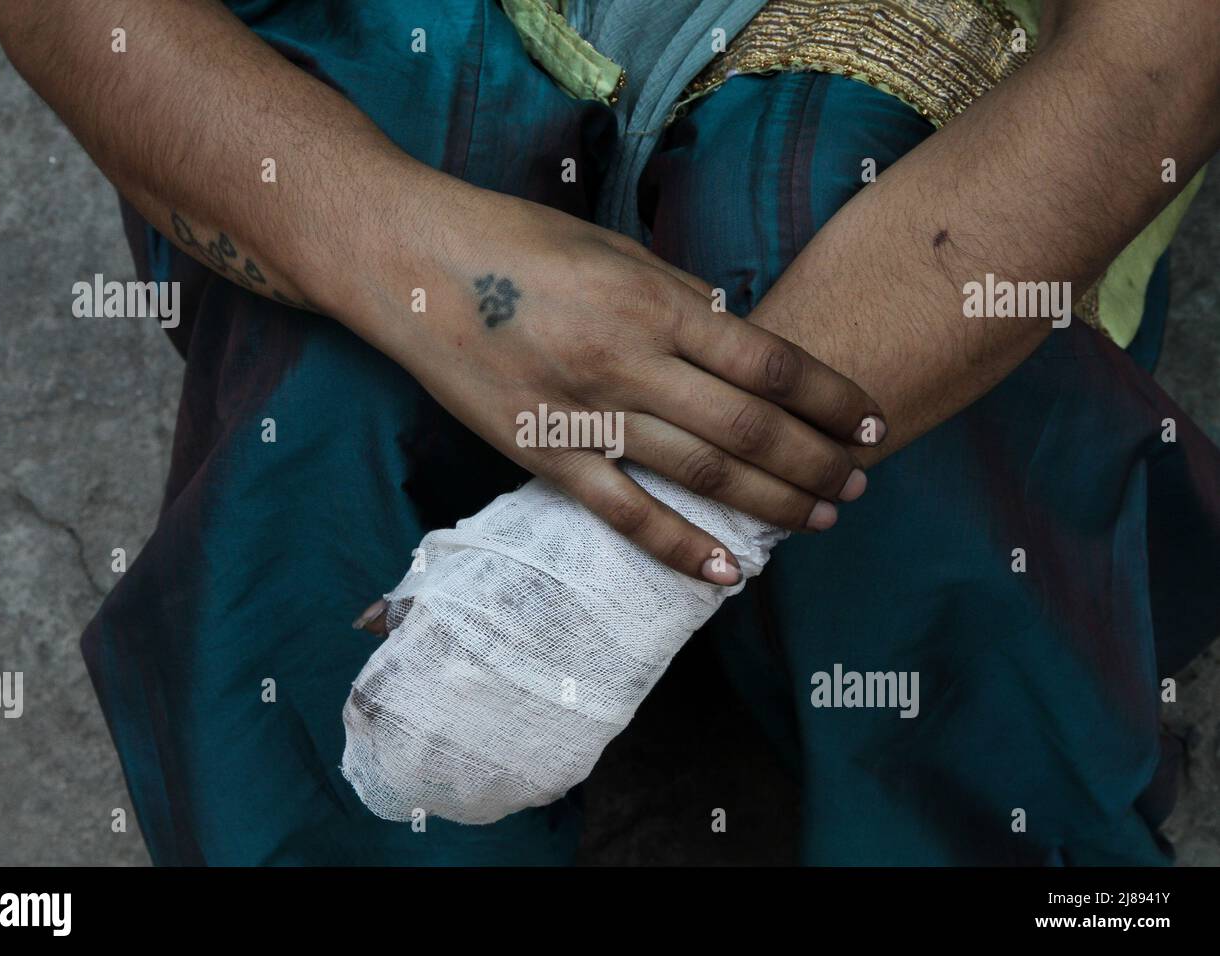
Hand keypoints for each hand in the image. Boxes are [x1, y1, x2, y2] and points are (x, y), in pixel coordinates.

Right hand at [360, 168, 885, 582]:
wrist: (411, 264)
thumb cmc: (518, 243)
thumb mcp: (616, 250)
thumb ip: (683, 300)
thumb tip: (744, 344)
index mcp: (656, 301)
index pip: (772, 364)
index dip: (835, 400)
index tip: (873, 423)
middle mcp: (630, 360)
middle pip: (750, 429)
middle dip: (819, 461)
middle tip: (861, 482)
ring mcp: (585, 414)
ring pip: (700, 475)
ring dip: (772, 503)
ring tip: (822, 518)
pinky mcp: (542, 455)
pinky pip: (622, 513)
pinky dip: (677, 547)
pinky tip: (725, 574)